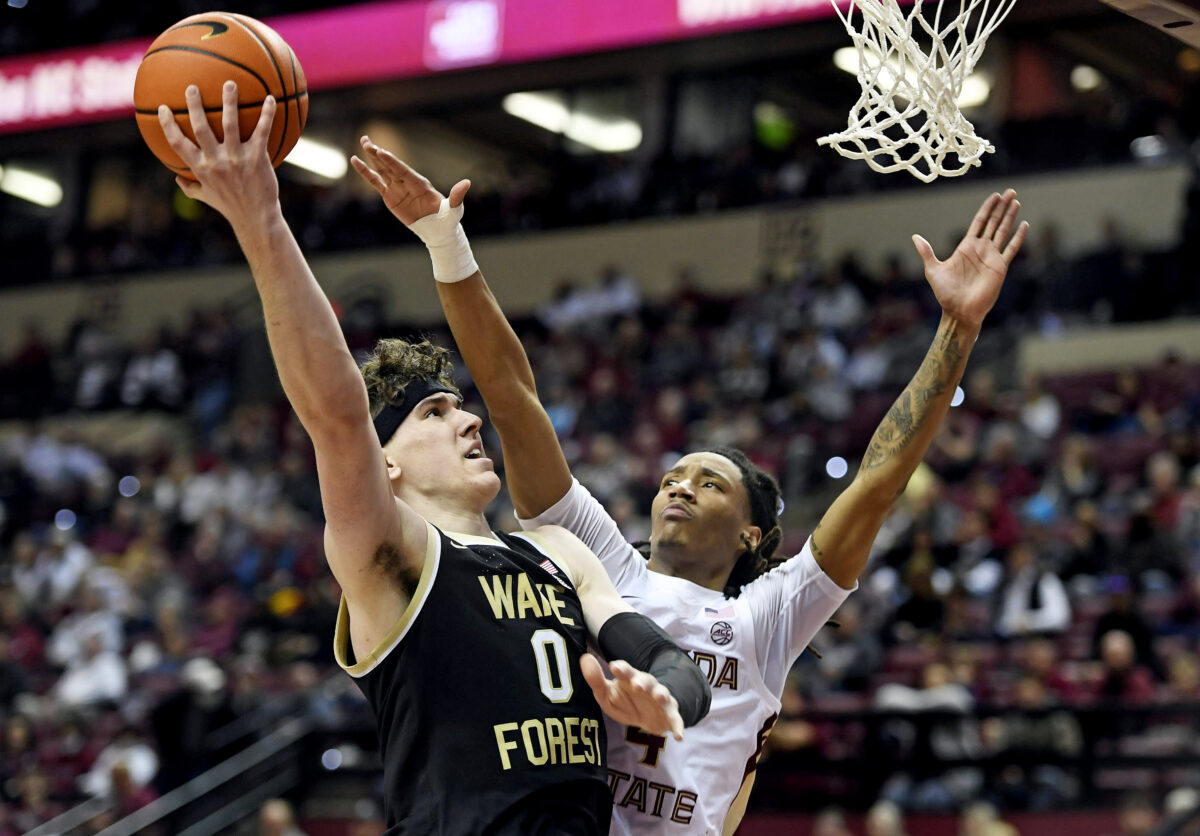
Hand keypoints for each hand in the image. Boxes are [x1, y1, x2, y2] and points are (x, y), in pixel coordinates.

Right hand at [157, 82, 278, 224]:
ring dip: (229, 102)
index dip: (168, 125)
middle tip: (192, 87)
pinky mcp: (257, 159)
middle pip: (200, 128)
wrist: (256, 219)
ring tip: (230, 84)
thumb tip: (176, 179)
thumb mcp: (206, 197)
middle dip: (194, 106)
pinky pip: (262, 132)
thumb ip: (190, 187)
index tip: (162, 108)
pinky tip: (271, 99)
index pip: (178, 143)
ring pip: (230, 125)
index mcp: (200, 169)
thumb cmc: (230, 206)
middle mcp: (216, 162)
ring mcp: (236, 159)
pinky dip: (267, 114)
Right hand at [351, 136, 469, 224]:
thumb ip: (457, 196)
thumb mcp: (454, 209)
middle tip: (366, 140)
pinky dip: (366, 172)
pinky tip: (356, 161)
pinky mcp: (390, 196)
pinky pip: (376, 182)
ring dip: (372, 157)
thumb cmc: (447, 219)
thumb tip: (467, 183)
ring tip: (363, 142)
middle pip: (390, 165)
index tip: (381, 152)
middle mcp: (407, 182)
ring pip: (382, 170)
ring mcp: (397, 188)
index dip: (392, 162)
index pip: (403, 170)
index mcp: (420, 183)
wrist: (438, 231)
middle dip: (378, 154)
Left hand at [580, 656, 684, 741]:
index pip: (625, 671)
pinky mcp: (670, 715)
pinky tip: (679, 736)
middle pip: (646, 680)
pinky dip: (678, 727)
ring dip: (662, 695)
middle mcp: (647, 686)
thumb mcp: (606, 694)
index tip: (614, 667)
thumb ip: (595, 679)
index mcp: (630, 679)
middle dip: (642, 681)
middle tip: (636, 685)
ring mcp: (660, 699)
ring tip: (660, 697)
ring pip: (662, 694)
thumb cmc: (624, 701)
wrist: (645, 717)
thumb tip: (584, 657)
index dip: (621, 669)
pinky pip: (675, 720)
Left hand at [912, 189, 1028, 329]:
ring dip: (1010, 216)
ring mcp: (991, 257)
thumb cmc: (945, 294)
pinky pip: (1011, 249)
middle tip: (1010, 191)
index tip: (995, 196)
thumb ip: (927, 253)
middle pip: (993, 222)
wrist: (959, 311)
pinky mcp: (1000, 267)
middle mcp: (981, 249)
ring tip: (1017, 201)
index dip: (987, 208)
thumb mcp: (933, 270)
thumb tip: (915, 237)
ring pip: (1003, 231)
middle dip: (1002, 207)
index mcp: (966, 247)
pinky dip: (1018, 237)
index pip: (979, 222)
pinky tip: (1024, 225)